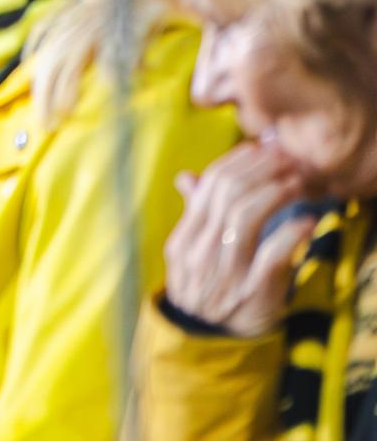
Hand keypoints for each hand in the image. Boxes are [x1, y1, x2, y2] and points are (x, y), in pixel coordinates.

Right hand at [163, 142, 321, 336]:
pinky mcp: (255, 291)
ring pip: (247, 218)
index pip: (209, 188)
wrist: (209, 344)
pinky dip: (292, 232)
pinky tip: (309, 219)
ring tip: (299, 180)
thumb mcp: (191, 257)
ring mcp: (227, 272)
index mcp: (184, 240)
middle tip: (286, 156)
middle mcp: (201, 252)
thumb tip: (188, 177)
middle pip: (229, 196)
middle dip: (261, 170)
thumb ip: (194, 218)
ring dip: (277, 193)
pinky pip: (274, 254)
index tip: (260, 149)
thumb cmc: (206, 293)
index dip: (236, 162)